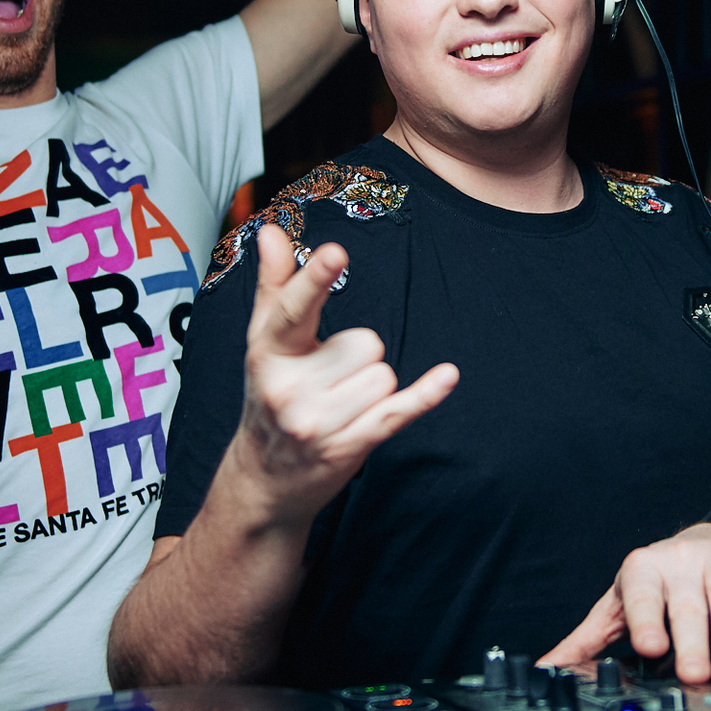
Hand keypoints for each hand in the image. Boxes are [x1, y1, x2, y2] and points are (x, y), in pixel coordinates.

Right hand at [233, 223, 455, 521]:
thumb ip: (275, 283)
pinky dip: (424, 395)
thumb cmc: (269, 395)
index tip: (335, 252)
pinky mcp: (348, 447)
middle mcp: (288, 388)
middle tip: (329, 377)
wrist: (263, 479)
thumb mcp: (263, 341)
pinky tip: (447, 377)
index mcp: (268, 352)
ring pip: (384, 375)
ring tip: (340, 402)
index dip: (316, 279)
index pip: (294, 309)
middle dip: (358, 357)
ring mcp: (317, 422)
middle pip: (366, 342)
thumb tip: (272, 231)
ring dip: (373, 386)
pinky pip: (398, 410)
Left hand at [540, 523, 710, 684]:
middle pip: (685, 604)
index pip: (641, 596)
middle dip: (691, 639)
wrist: (707, 541)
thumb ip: (587, 639)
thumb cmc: (658, 584)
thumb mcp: (618, 606)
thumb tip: (548, 668)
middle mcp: (677, 561)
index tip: (650, 647)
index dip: (646, 619)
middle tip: (694, 673)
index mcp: (641, 571)